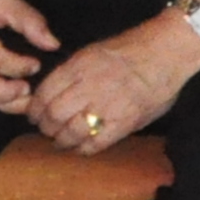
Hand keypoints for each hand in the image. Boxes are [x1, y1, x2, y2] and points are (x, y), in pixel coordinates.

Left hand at [28, 16, 199, 153]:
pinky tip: (82, 148)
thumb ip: (72, 73)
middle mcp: (88, 86)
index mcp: (78, 67)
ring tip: (62, 142)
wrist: (165, 53)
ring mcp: (107, 105)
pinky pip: (98, 142)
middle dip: (46, 127)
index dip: (35, 109)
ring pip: (72, 131)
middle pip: (55, 114)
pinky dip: (85, 149)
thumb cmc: (129, 50)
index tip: (34, 115)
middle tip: (47, 131)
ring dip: (62, 140)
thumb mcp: (92, 53)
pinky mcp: (126, 122)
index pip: (45, 93)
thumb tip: (53, 93)